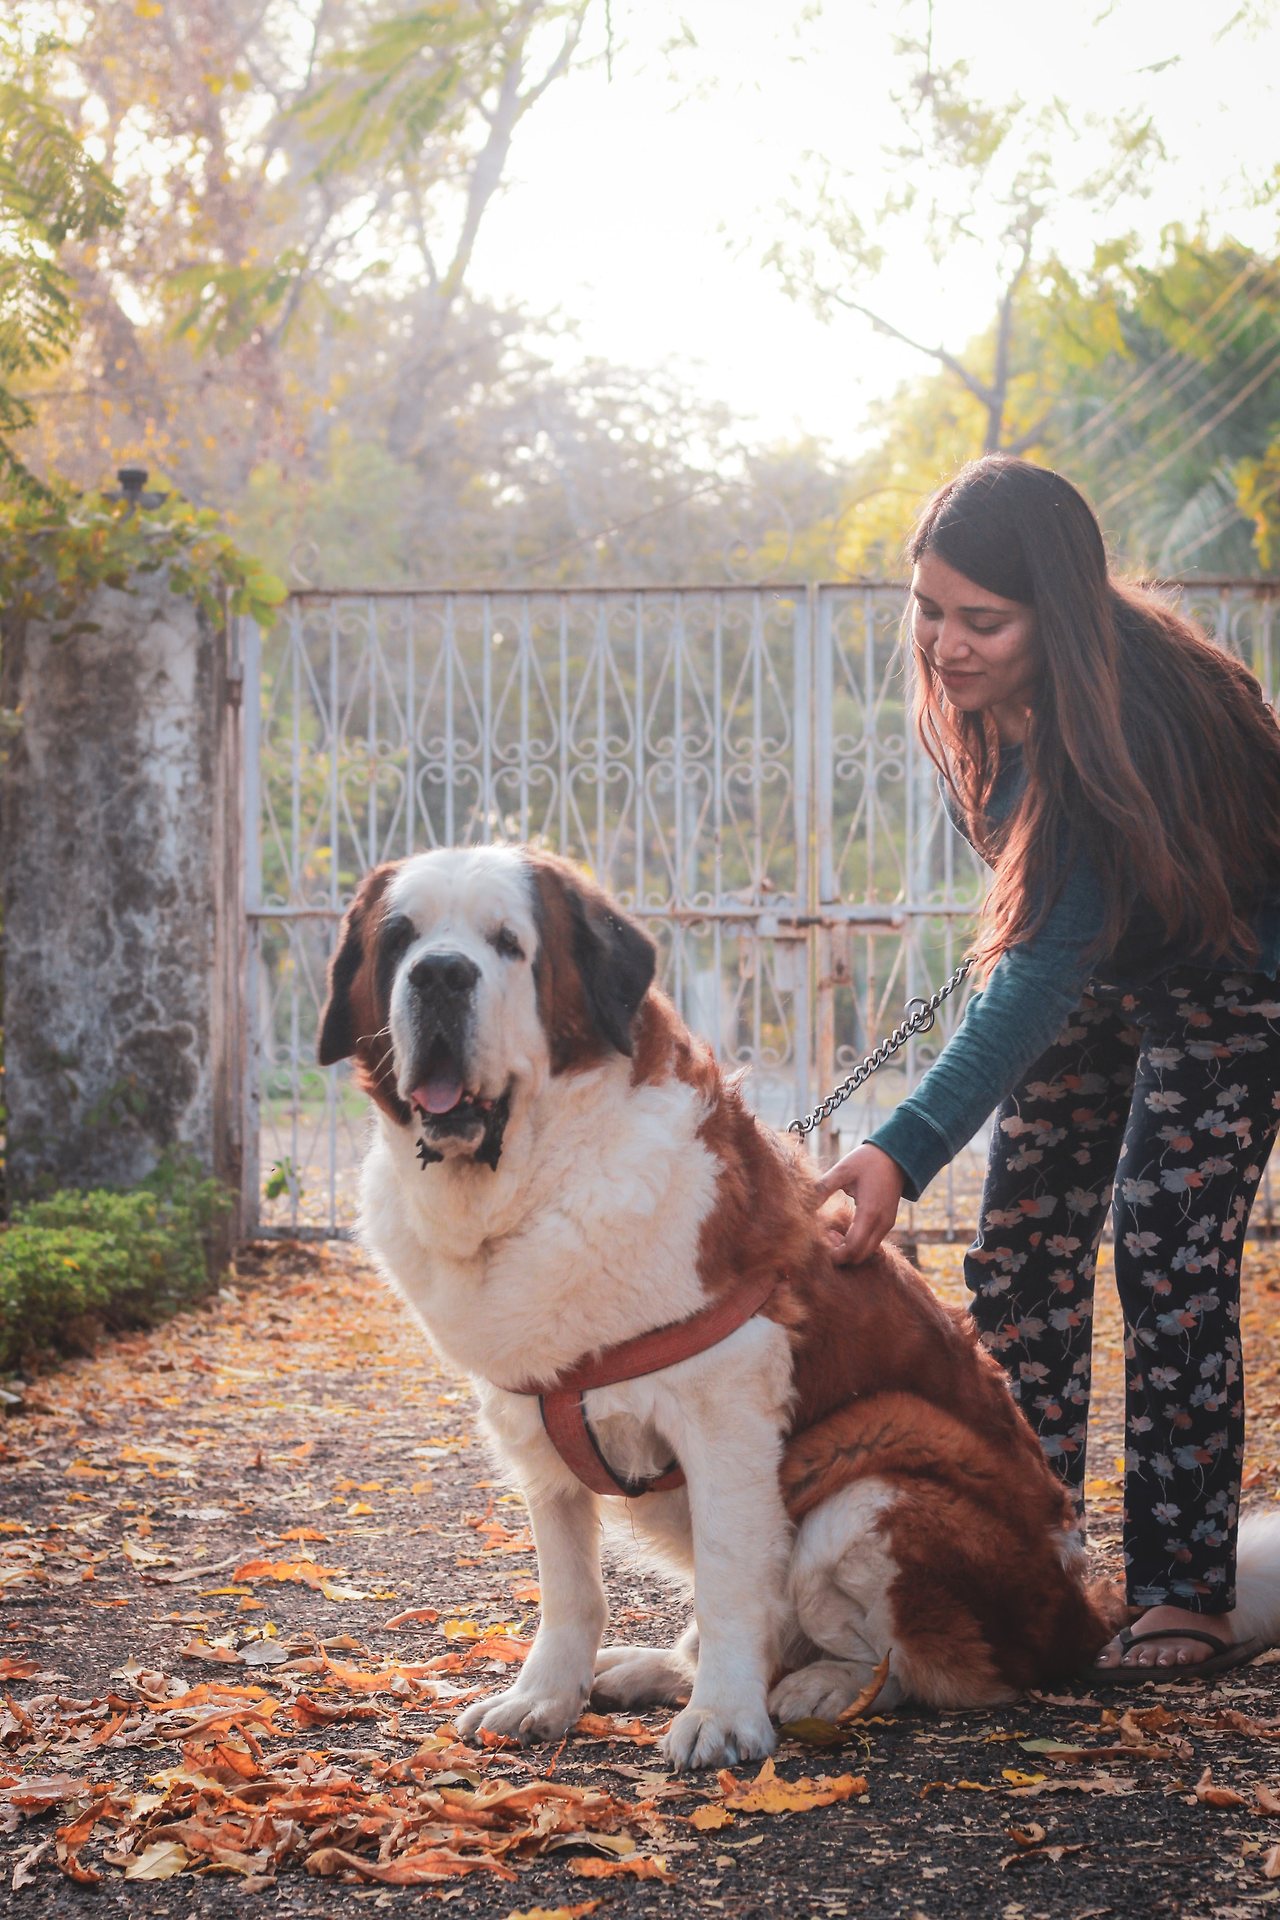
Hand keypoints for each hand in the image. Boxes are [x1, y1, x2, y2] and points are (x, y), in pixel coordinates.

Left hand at [813, 1144, 904, 1265]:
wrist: (896, 1155)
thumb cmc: (867, 1160)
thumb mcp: (843, 1170)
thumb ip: (823, 1188)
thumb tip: (804, 1206)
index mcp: (869, 1212)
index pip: (852, 1248)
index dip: (834, 1252)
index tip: (819, 1242)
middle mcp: (881, 1224)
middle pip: (859, 1256)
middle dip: (840, 1255)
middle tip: (824, 1238)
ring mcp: (887, 1225)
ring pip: (866, 1252)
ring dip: (848, 1250)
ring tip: (831, 1233)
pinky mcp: (887, 1223)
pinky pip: (871, 1243)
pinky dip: (857, 1244)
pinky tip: (843, 1230)